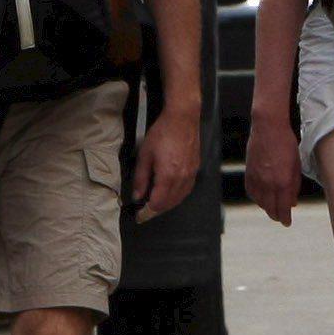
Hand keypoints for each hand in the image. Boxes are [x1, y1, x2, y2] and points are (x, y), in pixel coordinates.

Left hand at [133, 107, 200, 221]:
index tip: (139, 216)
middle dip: (156, 211)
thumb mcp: (145, 155)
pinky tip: (170, 193)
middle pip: (169, 204)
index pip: (157, 204)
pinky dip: (177, 196)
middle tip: (144, 212)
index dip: (147, 213)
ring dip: (167, 205)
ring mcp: (191, 174)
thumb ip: (140, 178)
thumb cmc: (162, 133)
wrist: (182, 118)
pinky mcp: (195, 168)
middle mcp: (182, 178)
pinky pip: (187, 189)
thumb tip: (137, 196)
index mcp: (168, 176)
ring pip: (180, 198)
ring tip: (156, 204)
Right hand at [242, 116, 299, 225]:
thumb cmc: (286, 143)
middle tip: (281, 218)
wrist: (268, 128)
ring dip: (266, 207)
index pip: (283, 207)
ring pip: (260, 201)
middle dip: (276, 215)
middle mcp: (268, 183)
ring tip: (272, 208)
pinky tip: (261, 198)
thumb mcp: (297, 164)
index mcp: (283, 181)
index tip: (287, 223)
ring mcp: (257, 178)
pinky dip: (256, 198)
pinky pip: (251, 192)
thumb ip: (294, 185)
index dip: (285, 218)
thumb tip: (293, 202)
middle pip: (270, 208)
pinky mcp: (248, 173)